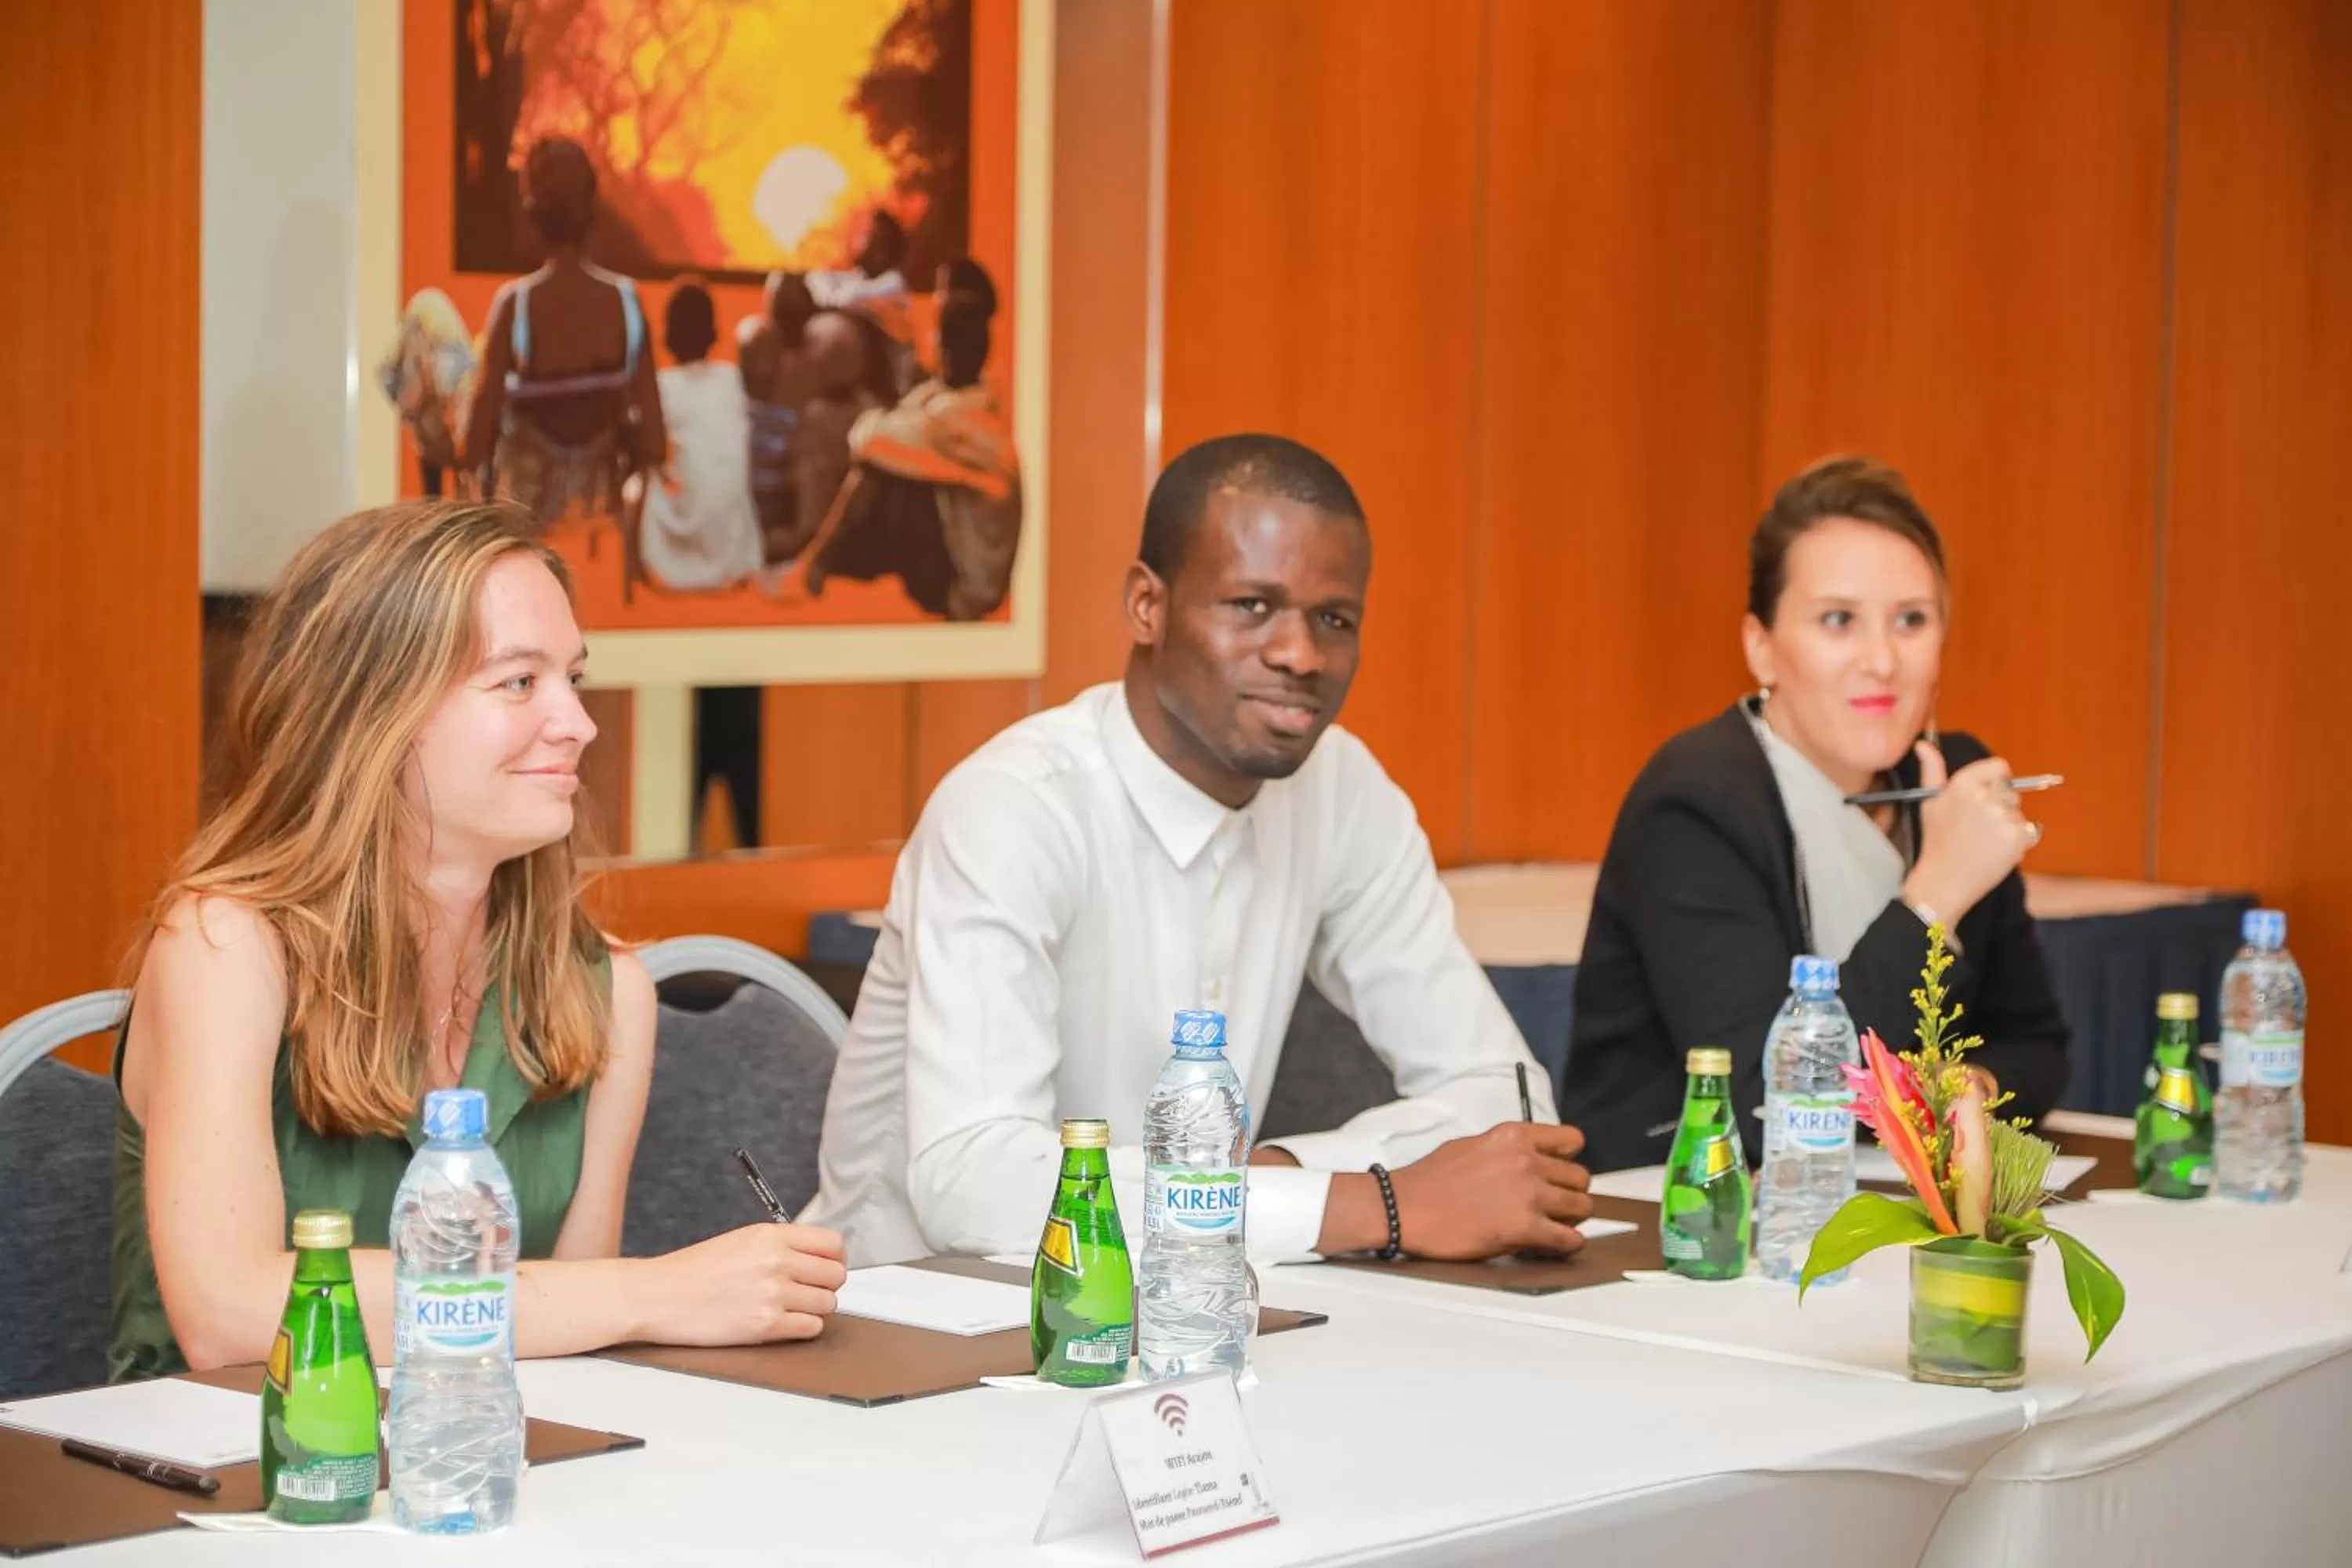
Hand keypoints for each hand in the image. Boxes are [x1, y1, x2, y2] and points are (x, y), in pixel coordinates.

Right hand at [647, 1223, 847, 1345]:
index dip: (834, 1258)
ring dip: (814, 1309)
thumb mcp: (742, 1240)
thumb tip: (817, 1257)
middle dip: (826, 1285)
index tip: (826, 1267)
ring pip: (827, 1304)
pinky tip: (782, 1323)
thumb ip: (781, 1245)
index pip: (833, 1244)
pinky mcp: (766, 1326)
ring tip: (790, 1309)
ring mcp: (773, 1294)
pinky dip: (801, 1328)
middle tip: (808, 1291)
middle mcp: (776, 1262)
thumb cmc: (693, 1270)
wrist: (659, 1296)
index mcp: (771, 1236)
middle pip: (836, 1275)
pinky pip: (810, 1328)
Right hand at [1388, 1123, 1592, 1260]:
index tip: (1558, 1171)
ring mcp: (1528, 1194)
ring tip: (1552, 1227)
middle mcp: (1526, 1161)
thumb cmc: (1429, 1180)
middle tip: (1553, 1206)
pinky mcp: (1525, 1228)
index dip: (1568, 1159)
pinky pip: (1570, 1239)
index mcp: (1513, 1136)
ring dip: (1570, 1219)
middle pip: (1580, 1177)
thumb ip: (1505, 1150)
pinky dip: (1565, 1245)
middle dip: (1570, 1192)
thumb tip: (1526, 1160)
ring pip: (1582, 1206)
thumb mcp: (1471, 1145)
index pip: (1571, 1140)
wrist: (1405, 1208)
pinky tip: (1550, 1246)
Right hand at [1903, 742, 2039, 922]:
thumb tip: (1922, 744)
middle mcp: (1984, 796)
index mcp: (1964, 783)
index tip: (1986, 798)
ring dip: (2008, 826)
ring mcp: (2002, 816)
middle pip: (2011, 791)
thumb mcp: (1930, 801)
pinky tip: (1996, 852)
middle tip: (1977, 829)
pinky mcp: (2017, 836)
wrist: (1943, 881)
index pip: (1999, 767)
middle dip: (2000, 807)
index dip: (1997, 781)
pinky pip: (2028, 831)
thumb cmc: (1937, 841)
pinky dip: (2018, 842)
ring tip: (1984, 843)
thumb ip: (1931, 769)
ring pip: (2018, 813)